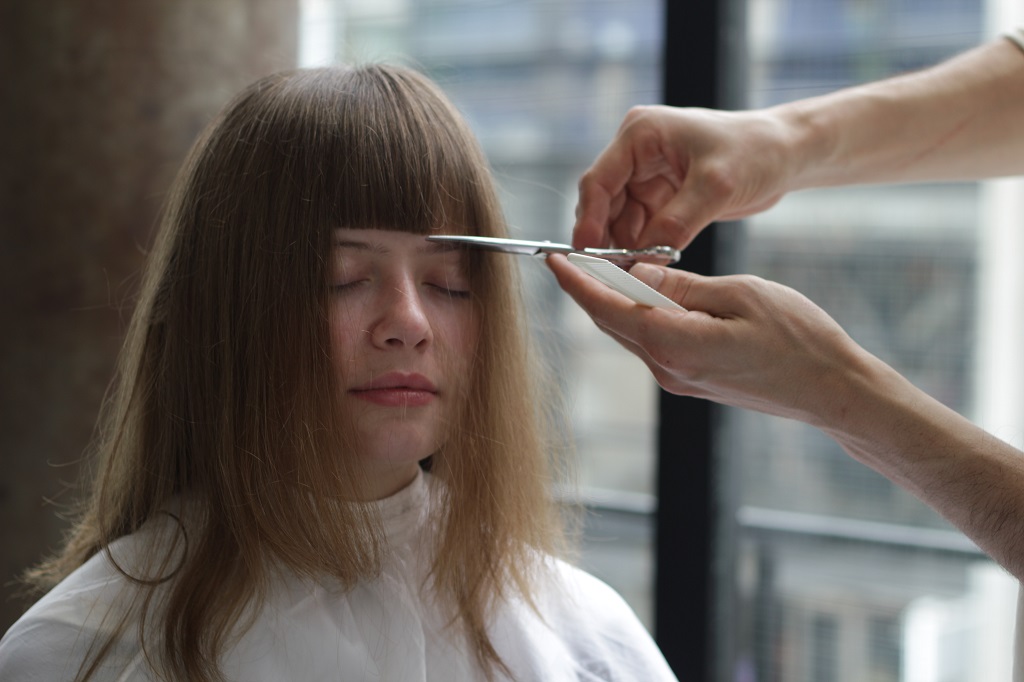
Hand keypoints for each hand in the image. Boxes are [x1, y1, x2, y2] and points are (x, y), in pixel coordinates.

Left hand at [547, 254, 869, 426]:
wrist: (830, 389)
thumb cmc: (797, 338)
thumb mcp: (739, 295)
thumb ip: (681, 286)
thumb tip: (633, 273)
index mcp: (674, 344)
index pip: (607, 309)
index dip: (576, 282)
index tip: (554, 257)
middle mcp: (666, 368)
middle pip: (611, 322)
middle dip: (588, 288)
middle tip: (572, 253)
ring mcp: (677, 378)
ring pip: (630, 331)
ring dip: (614, 301)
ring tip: (604, 265)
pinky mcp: (690, 379)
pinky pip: (651, 341)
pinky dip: (639, 314)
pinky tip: (645, 292)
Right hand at [572, 105, 801, 251]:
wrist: (788, 153)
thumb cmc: (756, 152)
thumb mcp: (716, 186)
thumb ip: (676, 222)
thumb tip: (642, 258)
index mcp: (640, 134)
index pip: (599, 181)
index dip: (589, 220)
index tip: (588, 255)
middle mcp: (637, 152)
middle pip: (603, 203)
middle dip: (606, 238)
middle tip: (610, 273)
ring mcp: (648, 175)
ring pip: (620, 219)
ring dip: (624, 246)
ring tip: (631, 274)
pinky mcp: (663, 196)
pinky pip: (641, 227)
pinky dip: (642, 247)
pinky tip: (647, 266)